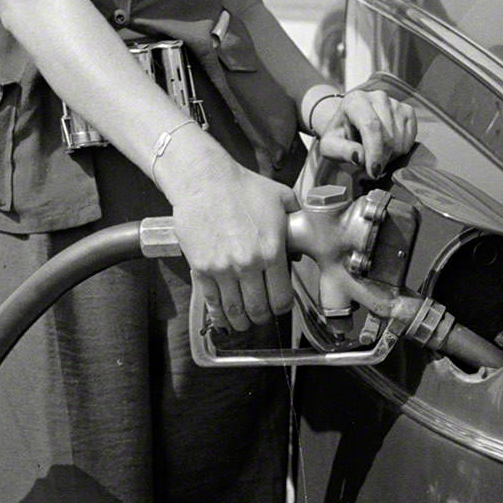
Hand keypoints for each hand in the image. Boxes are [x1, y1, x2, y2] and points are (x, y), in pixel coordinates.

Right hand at [159, 137, 298, 331]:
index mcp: (272, 251)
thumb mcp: (281, 198)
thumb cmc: (243, 186)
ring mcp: (222, 269)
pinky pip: (211, 301)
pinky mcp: (201, 268)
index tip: (280, 305)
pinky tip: (223, 318)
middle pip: (258, 309)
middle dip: (262, 317)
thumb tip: (300, 246)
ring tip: (244, 322)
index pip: (281, 298)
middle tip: (262, 315)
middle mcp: (248, 265)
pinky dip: (218, 314)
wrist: (205, 180)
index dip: (282, 307)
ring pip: (234, 310)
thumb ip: (296, 222)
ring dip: (241, 321)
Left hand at [314, 87, 416, 176]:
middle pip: (388, 136)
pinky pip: (410, 139)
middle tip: (370, 168)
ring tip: (376, 156)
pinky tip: (387, 150)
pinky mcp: (408, 111)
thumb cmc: (340, 136)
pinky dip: (401, 151)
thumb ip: (342, 151)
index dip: (374, 152)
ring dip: (390, 157)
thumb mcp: (331, 146)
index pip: (370, 125)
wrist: (351, 124)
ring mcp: (395, 103)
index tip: (373, 172)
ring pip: (400, 140)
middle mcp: (378, 97)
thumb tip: (359, 157)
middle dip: (381, 159)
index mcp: (355, 100)